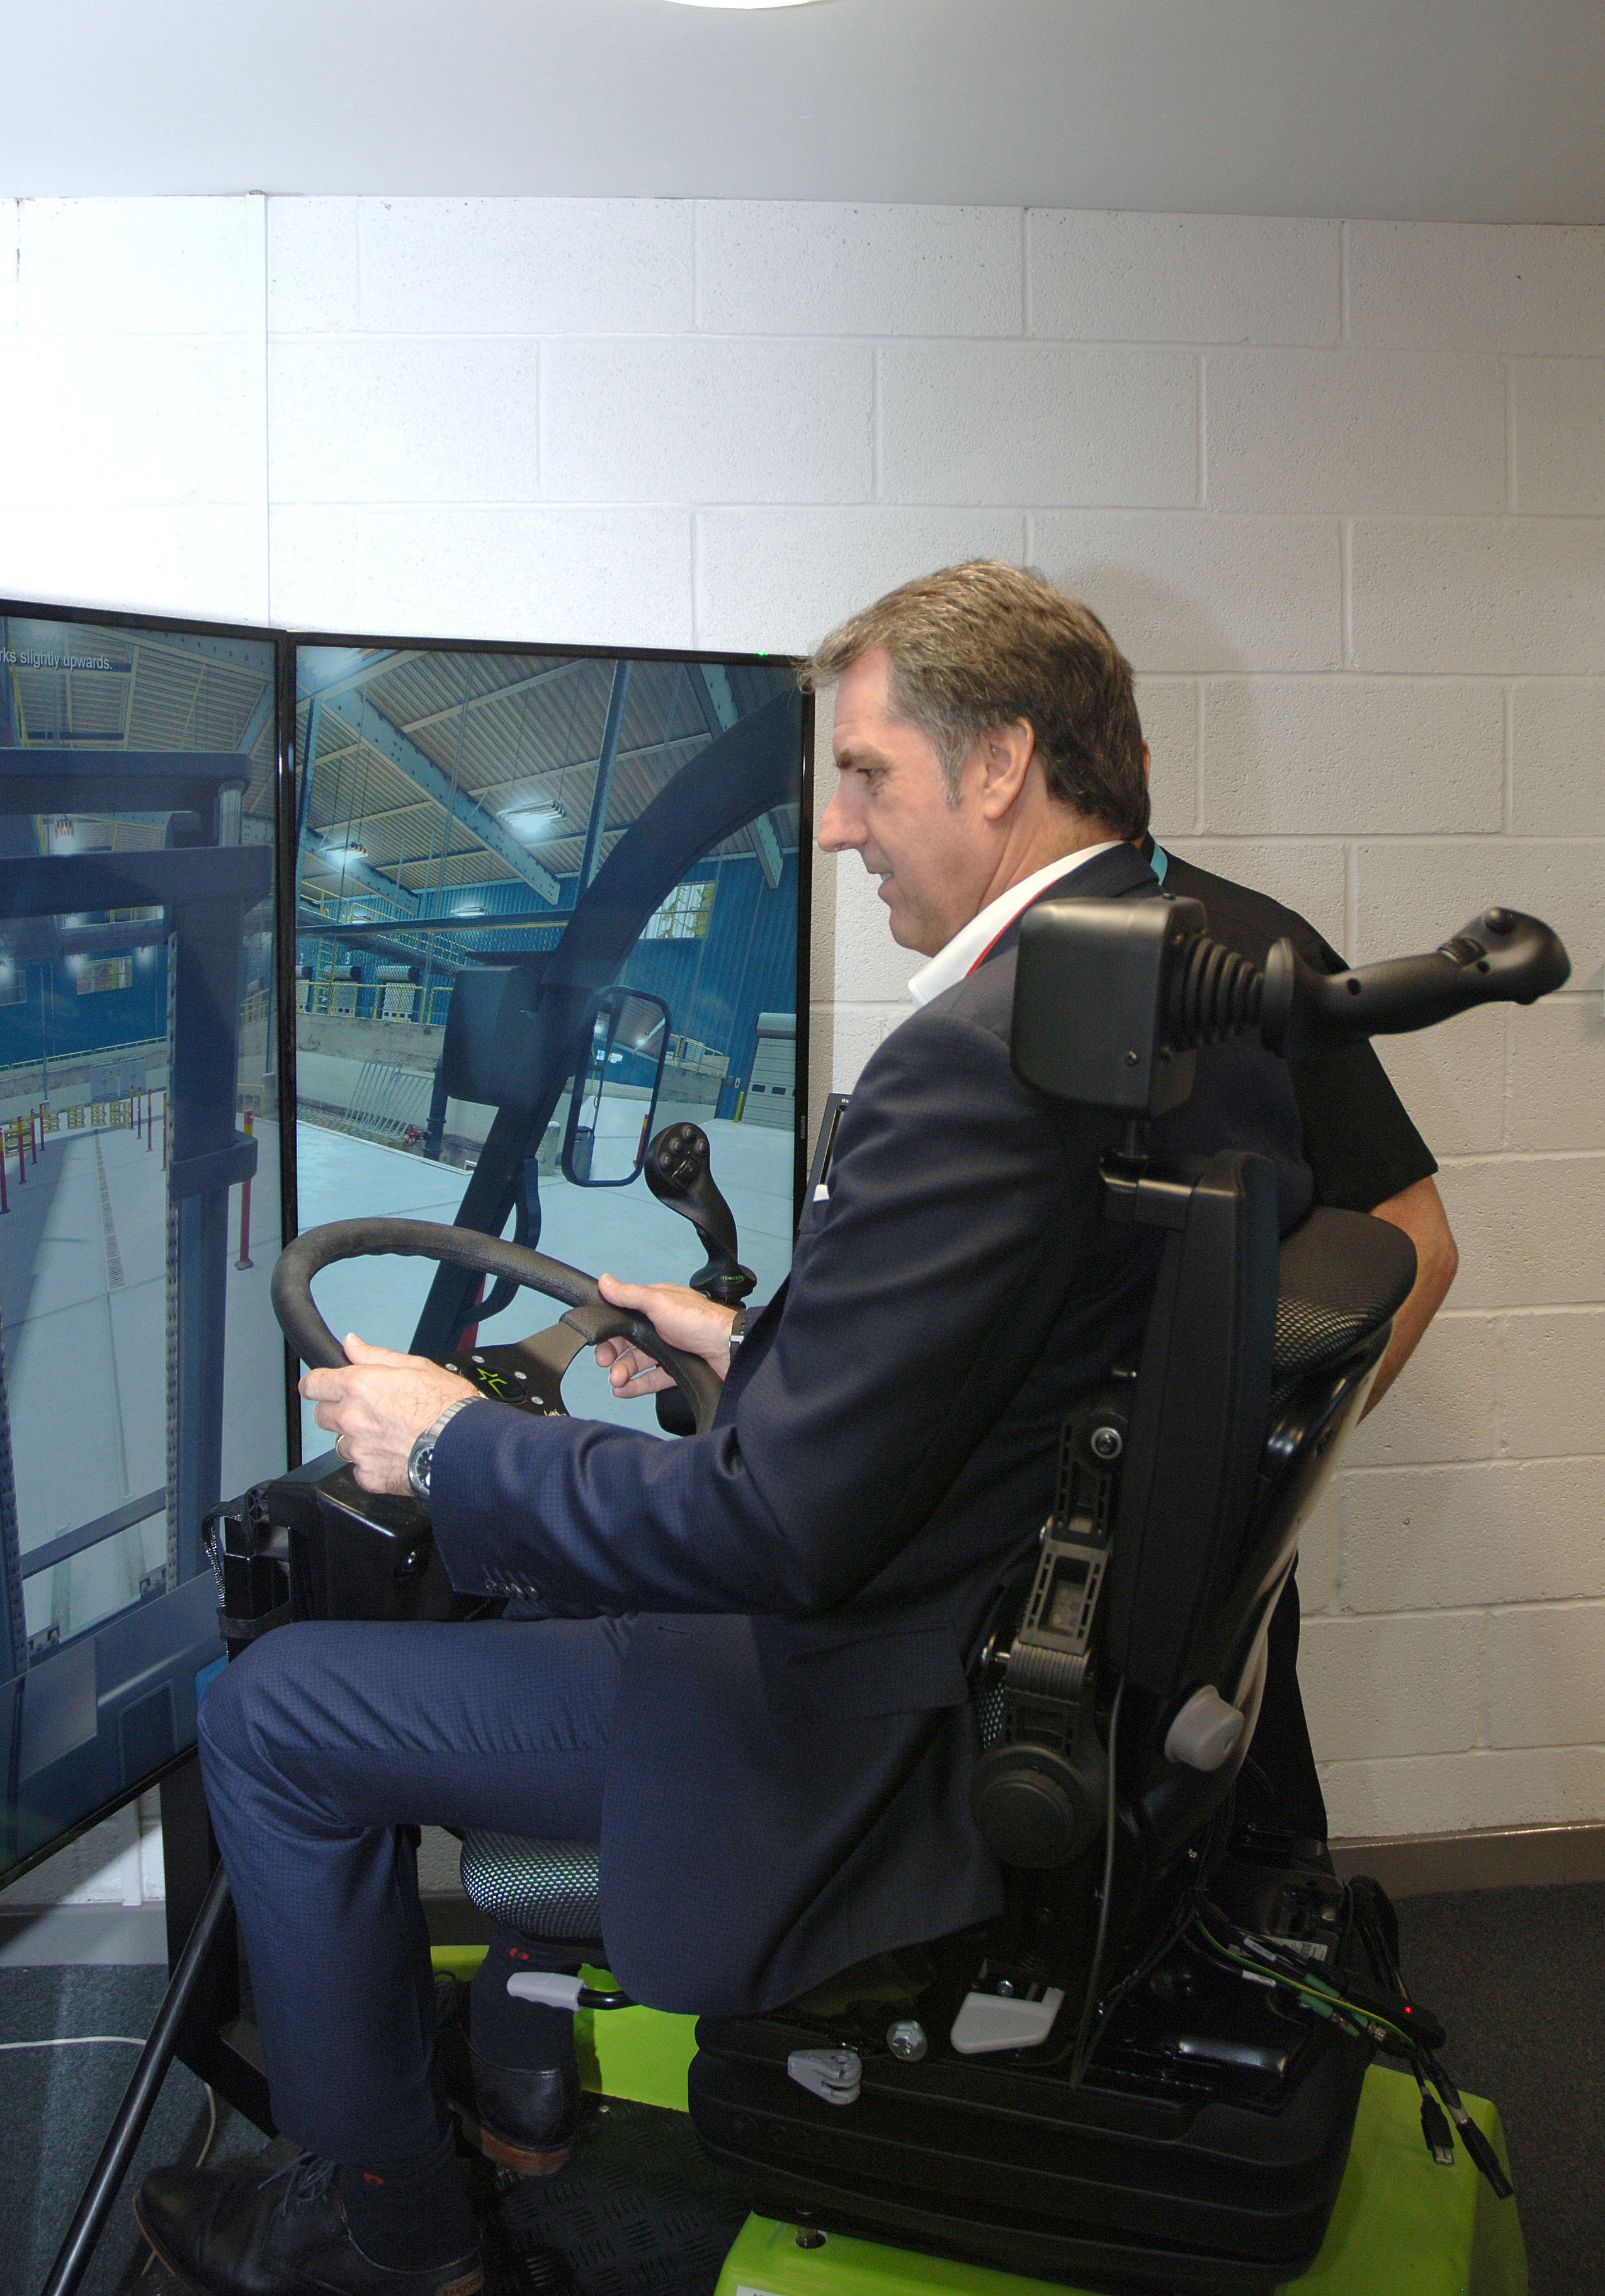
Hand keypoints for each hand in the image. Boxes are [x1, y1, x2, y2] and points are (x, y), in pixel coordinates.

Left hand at [300, 1335, 478, 1496]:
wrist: (465, 1445)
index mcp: (358, 1386)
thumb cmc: (447, 1405)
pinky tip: (394, 1455)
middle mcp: (351, 1418)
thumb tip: (352, 1344)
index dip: (317, 1384)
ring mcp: (357, 1450)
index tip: (323, 1387)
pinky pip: (359, 1469)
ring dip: (356, 1439)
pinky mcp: (368, 1476)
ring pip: (341, 1444)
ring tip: (388, 1435)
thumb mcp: (415, 1366)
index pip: (312, 1384)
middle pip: (322, 1415)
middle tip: (369, 1411)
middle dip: (338, 1411)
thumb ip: (375, 1356)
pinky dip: (371, 1464)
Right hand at [593, 1273, 736, 1396]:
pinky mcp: (678, 1369)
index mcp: (657, 1306)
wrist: (729, 1350)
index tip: (599, 1344)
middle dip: (614, 1354)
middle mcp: (662, 1326)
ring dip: (623, 1371)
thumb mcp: (659, 1301)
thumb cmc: (700, 1321)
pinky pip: (652, 1378)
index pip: (624, 1318)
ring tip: (616, 1381)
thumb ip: (630, 1294)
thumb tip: (605, 1281)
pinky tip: (624, 1390)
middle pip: (629, 1342)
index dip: (610, 1332)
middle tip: (605, 1364)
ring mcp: (670, 1348)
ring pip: (639, 1362)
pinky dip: (636, 1385)